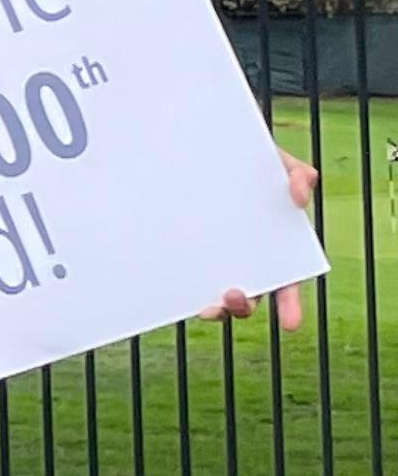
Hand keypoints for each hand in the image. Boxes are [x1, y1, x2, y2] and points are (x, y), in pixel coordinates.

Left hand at [200, 147, 320, 333]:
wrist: (202, 150)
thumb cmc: (248, 162)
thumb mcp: (275, 162)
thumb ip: (297, 174)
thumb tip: (300, 196)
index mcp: (272, 251)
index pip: (286, 286)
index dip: (290, 306)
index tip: (291, 324)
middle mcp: (243, 264)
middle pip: (247, 300)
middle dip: (242, 307)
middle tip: (236, 296)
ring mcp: (212, 262)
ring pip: (215, 299)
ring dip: (215, 310)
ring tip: (208, 304)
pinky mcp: (184, 256)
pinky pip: (184, 281)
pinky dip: (182, 292)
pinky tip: (175, 288)